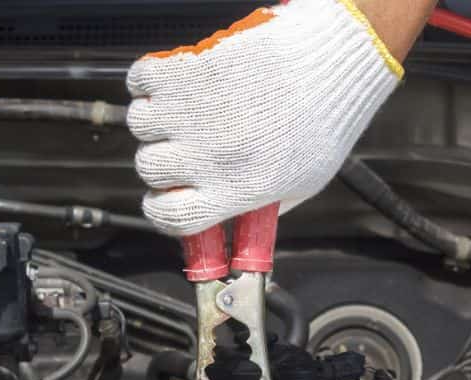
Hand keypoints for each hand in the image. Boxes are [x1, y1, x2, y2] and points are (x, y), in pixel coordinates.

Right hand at [126, 0, 403, 236]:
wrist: (330, 64)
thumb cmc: (324, 120)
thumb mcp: (302, 184)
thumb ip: (263, 207)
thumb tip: (239, 224)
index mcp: (237, 189)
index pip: (171, 217)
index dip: (162, 210)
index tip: (165, 200)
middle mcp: (209, 155)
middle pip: (149, 168)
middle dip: (162, 159)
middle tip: (184, 146)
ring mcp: (194, 112)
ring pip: (140, 123)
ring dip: (155, 118)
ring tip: (184, 111)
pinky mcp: (188, 70)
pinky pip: (141, 79)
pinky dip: (148, 80)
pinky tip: (174, 83)